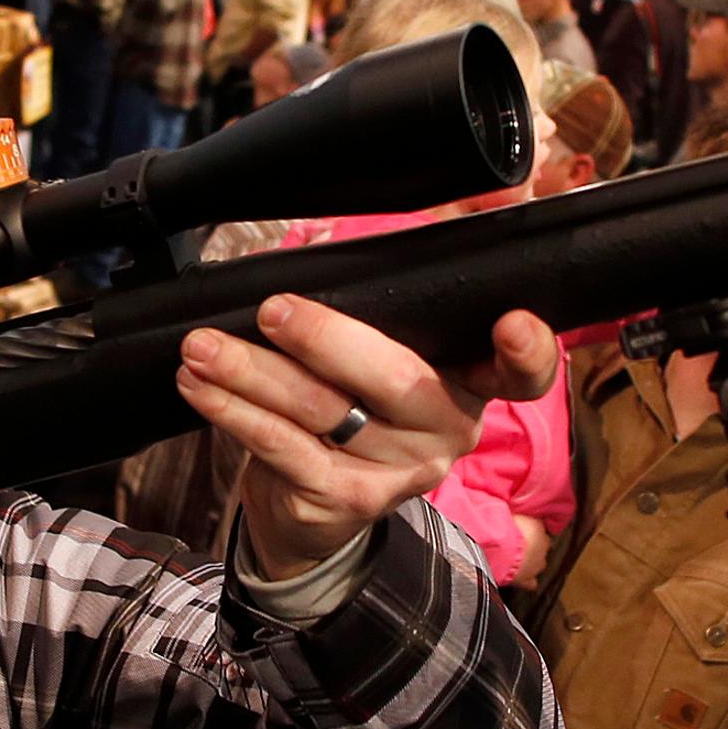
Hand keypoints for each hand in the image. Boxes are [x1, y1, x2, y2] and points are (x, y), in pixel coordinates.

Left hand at [176, 295, 558, 580]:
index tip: (515, 322)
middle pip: (397, 379)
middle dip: (327, 338)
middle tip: (272, 310)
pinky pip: (284, 448)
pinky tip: (200, 385)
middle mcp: (449, 430)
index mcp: (472, 382)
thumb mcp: (380, 346)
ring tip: (203, 345)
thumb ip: (387, 299)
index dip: (527, 350)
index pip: (521, 372)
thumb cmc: (354, 400)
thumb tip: (361, 224)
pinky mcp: (348, 500)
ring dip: (252, 372)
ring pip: (325, 410)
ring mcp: (401, 472)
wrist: (315, 504)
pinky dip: (233, 412)